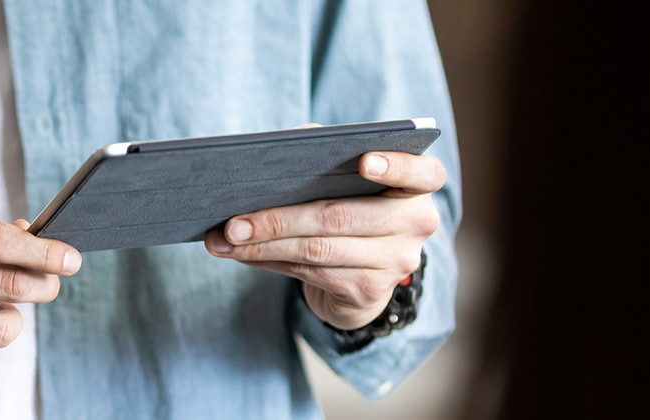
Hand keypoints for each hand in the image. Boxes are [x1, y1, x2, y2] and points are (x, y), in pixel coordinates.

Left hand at [204, 150, 444, 329]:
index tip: (363, 161)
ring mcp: (395, 262)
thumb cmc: (346, 208)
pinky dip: (268, 260)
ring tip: (225, 238)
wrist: (360, 276)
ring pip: (318, 249)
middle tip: (233, 221)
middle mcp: (415, 224)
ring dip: (264, 244)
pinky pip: (310, 273)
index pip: (424, 173)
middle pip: (340, 217)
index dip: (397, 166)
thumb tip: (272, 151)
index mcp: (416, 187)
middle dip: (278, 219)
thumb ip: (322, 156)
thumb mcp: (343, 181)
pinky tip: (240, 253)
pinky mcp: (369, 291)